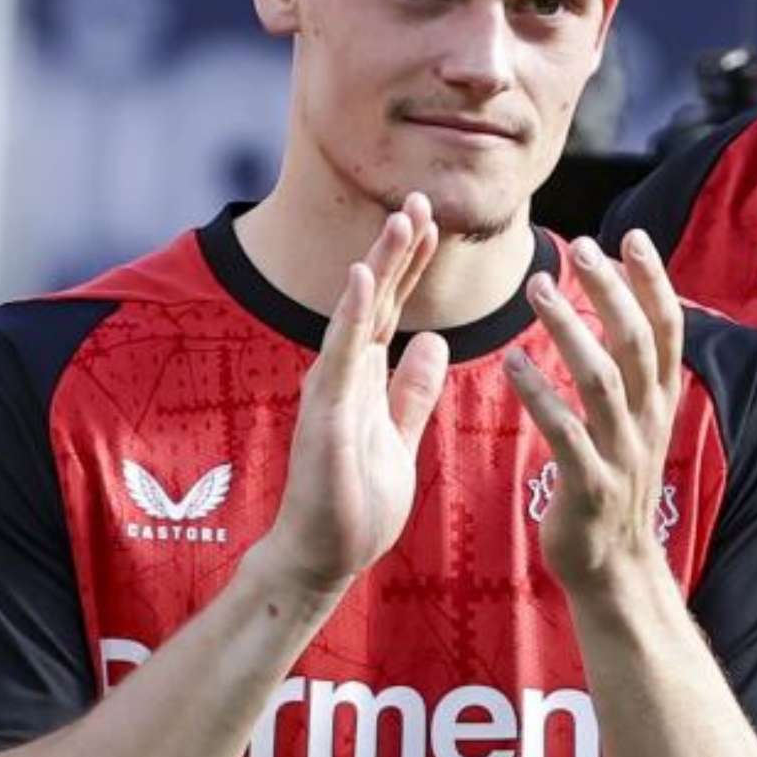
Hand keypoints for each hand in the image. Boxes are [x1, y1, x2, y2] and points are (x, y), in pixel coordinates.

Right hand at [262, 195, 449, 591]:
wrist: (322, 557)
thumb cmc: (356, 504)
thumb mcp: (400, 436)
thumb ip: (412, 392)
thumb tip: (433, 343)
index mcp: (365, 378)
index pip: (391, 309)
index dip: (411, 266)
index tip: (433, 224)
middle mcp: (345, 374)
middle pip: (376, 299)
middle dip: (399, 249)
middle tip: (422, 199)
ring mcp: (331, 389)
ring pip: (359, 314)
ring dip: (379, 266)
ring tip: (401, 219)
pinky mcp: (324, 412)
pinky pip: (341, 354)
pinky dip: (352, 313)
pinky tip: (363, 276)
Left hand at [504, 231, 684, 591]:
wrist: (614, 568)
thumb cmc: (614, 484)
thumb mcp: (637, 424)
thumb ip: (633, 372)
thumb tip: (625, 307)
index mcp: (660, 403)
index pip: (667, 330)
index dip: (653, 282)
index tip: (631, 236)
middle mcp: (648, 422)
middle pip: (636, 343)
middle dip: (611, 291)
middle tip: (581, 249)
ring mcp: (622, 455)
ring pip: (602, 380)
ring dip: (571, 330)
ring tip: (538, 290)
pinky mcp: (590, 486)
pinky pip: (565, 432)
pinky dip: (539, 393)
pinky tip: (512, 363)